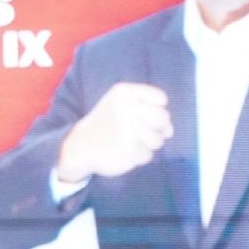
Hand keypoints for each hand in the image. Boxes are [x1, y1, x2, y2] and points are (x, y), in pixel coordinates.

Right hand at [56, 82, 171, 182]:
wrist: (79, 146)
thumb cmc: (106, 123)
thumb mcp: (122, 104)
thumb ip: (151, 110)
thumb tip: (169, 131)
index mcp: (123, 92)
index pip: (160, 98)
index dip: (154, 109)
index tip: (137, 113)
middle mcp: (127, 108)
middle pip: (163, 118)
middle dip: (154, 128)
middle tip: (135, 130)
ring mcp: (128, 129)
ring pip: (158, 140)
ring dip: (146, 144)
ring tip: (127, 141)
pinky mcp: (129, 150)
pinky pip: (148, 155)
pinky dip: (137, 156)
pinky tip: (123, 151)